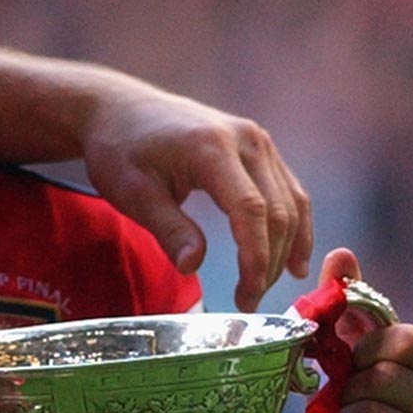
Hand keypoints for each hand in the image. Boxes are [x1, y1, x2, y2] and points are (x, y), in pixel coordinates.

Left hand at [80, 84, 311, 309]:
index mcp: (211, 147)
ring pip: (290, 203)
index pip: (250, 210)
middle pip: (277, 210)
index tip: (246, 297)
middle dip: (269, 262)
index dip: (254, 259)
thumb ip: (167, 228)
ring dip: (287, 249)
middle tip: (248, 303)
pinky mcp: (259, 147)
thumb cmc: (119, 149)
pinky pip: (288, 191)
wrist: (118, 110)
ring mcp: (257, 140)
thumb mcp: (131, 192)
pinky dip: (294, 226)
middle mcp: (245, 139)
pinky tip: (294, 260)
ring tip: (266, 288)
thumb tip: (192, 266)